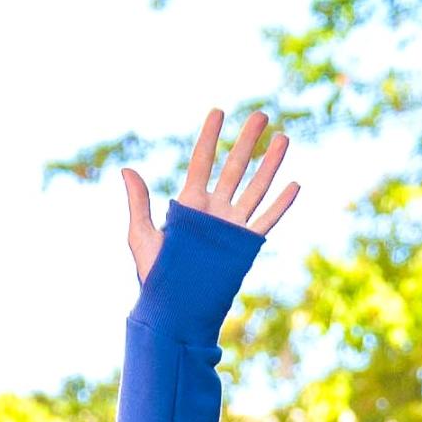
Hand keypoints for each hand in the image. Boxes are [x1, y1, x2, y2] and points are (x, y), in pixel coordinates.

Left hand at [125, 107, 298, 282]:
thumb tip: (127, 170)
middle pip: (235, 167)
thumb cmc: (155, 276)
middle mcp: (214, 210)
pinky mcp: (244, 246)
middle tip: (261, 115)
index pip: (202, 161)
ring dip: (271, 165)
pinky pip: (266, 221)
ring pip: (256, 188)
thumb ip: (139, 203)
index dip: (210, 136)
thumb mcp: (141, 236)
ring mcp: (232, 227)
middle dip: (248, 141)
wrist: (175, 309)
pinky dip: (281, 205)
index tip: (218, 112)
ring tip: (284, 139)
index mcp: (190, 204)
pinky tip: (294, 185)